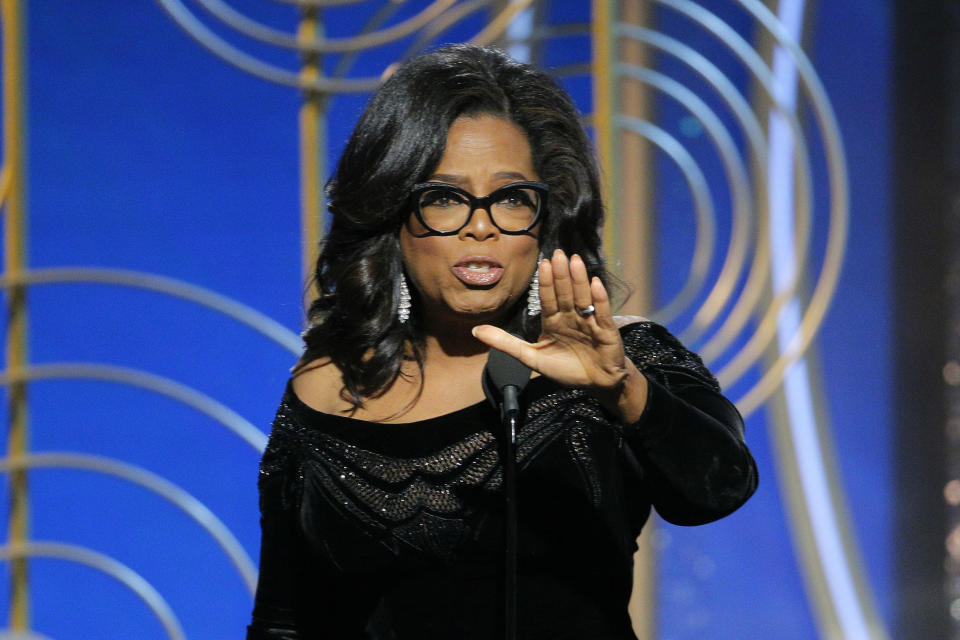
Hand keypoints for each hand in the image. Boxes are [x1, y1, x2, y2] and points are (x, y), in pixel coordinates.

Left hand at [472, 249, 629, 395]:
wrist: (596, 384)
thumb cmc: (565, 369)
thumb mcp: (531, 357)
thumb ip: (505, 343)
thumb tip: (475, 331)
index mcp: (554, 321)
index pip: (548, 298)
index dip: (546, 282)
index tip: (542, 263)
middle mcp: (571, 316)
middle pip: (565, 293)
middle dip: (561, 274)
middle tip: (558, 253)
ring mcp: (589, 322)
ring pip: (582, 297)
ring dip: (579, 280)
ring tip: (575, 261)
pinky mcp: (606, 331)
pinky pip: (602, 312)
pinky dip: (599, 299)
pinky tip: (595, 283)